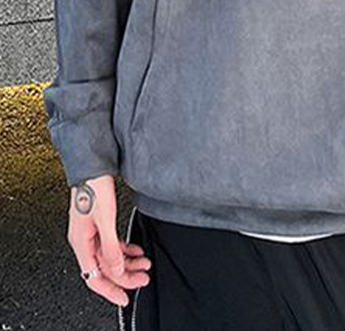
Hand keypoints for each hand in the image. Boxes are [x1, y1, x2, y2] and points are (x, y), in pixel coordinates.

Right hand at [67, 174, 151, 307]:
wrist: (93, 166)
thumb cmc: (94, 187)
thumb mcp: (106, 219)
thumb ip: (110, 247)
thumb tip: (117, 269)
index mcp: (80, 242)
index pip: (94, 277)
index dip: (110, 290)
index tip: (124, 298)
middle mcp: (84, 240)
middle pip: (104, 269)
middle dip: (125, 276)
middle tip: (143, 278)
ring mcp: (90, 233)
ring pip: (110, 257)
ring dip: (128, 263)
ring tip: (145, 263)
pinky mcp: (98, 224)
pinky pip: (111, 244)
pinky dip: (125, 249)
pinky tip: (137, 250)